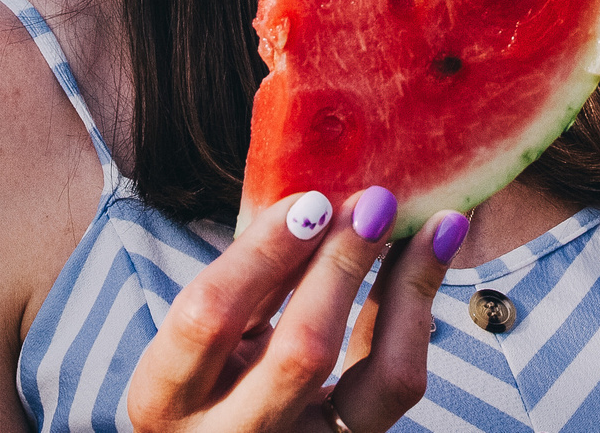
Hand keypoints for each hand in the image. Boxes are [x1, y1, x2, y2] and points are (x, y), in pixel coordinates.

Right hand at [124, 189, 466, 432]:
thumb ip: (246, 282)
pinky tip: (426, 263)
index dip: (261, 254)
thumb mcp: (203, 333)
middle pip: (302, 354)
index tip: (308, 201)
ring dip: (409, 289)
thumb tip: (316, 204)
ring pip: (380, 380)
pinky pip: (400, 384)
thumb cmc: (205, 372)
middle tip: (373, 202)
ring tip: (434, 227)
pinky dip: (418, 316)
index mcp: (165, 398)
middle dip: (343, 267)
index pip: (208, 318)